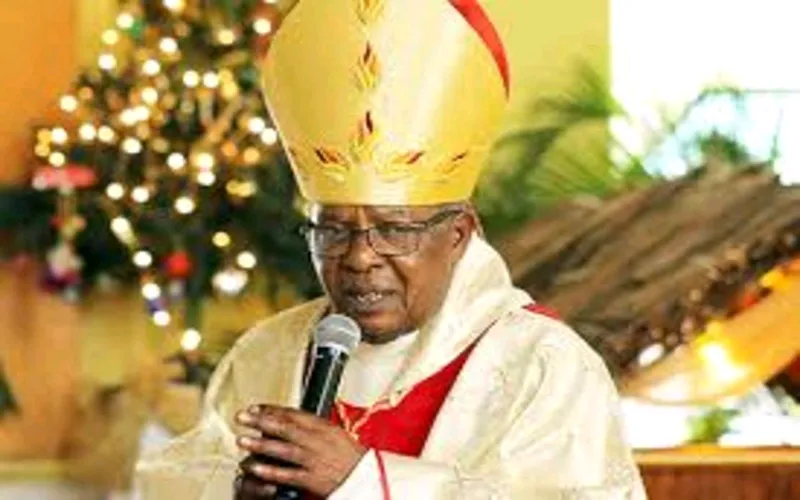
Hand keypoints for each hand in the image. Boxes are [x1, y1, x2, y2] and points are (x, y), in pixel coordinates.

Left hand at [235, 404, 366, 497]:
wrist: (368, 479)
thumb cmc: (352, 457)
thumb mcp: (336, 435)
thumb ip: (314, 428)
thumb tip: (290, 421)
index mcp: (324, 427)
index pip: (294, 414)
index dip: (272, 410)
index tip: (255, 407)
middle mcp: (318, 441)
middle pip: (285, 428)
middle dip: (261, 421)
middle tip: (242, 417)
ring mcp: (314, 460)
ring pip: (284, 449)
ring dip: (261, 445)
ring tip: (243, 440)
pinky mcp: (313, 480)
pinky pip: (288, 474)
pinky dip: (270, 471)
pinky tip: (255, 467)